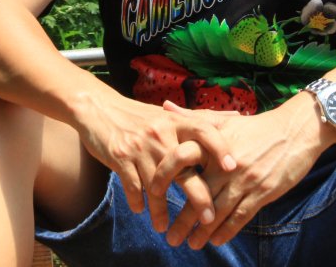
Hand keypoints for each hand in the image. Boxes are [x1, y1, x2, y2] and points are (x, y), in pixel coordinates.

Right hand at [71, 93, 236, 232]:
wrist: (99, 109)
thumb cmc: (140, 116)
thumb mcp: (169, 114)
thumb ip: (202, 118)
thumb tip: (236, 114)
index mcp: (175, 122)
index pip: (204, 130)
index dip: (220, 147)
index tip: (232, 168)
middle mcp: (160, 133)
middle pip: (184, 168)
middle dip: (198, 196)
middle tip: (208, 219)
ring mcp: (140, 147)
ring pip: (156, 186)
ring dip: (161, 210)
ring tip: (165, 227)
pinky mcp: (120, 158)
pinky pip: (132, 187)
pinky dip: (138, 202)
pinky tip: (141, 211)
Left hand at [153, 95, 331, 248]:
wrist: (296, 130)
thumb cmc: (257, 126)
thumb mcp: (223, 121)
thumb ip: (192, 117)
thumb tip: (166, 106)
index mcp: (213, 144)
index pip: (182, 159)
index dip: (165, 176)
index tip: (152, 193)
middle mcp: (226, 163)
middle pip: (198, 194)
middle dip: (183, 219)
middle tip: (170, 237)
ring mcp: (245, 179)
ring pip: (218, 210)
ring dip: (203, 231)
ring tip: (191, 244)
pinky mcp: (263, 192)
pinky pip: (241, 215)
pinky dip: (228, 230)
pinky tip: (216, 241)